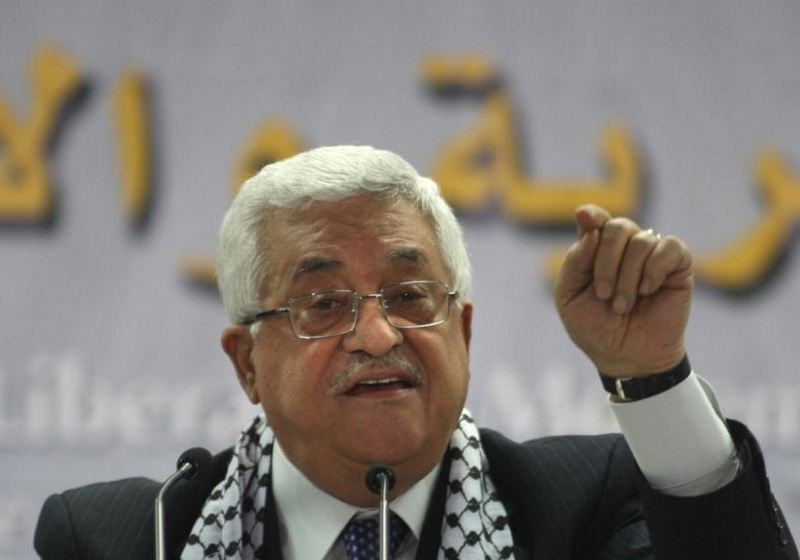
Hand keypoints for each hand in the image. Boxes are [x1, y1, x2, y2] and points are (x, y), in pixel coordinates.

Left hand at [554, 205, 693, 376]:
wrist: (627, 357)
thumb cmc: (595, 328)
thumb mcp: (569, 299)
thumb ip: (574, 264)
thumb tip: (591, 232)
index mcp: (595, 250)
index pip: (594, 219)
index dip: (591, 214)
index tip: (584, 217)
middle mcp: (624, 247)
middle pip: (617, 227)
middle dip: (606, 262)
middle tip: (604, 294)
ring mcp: (652, 254)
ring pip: (641, 241)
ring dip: (627, 277)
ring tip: (624, 306)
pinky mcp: (678, 265)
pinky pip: (670, 248)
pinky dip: (654, 269)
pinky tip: (647, 290)